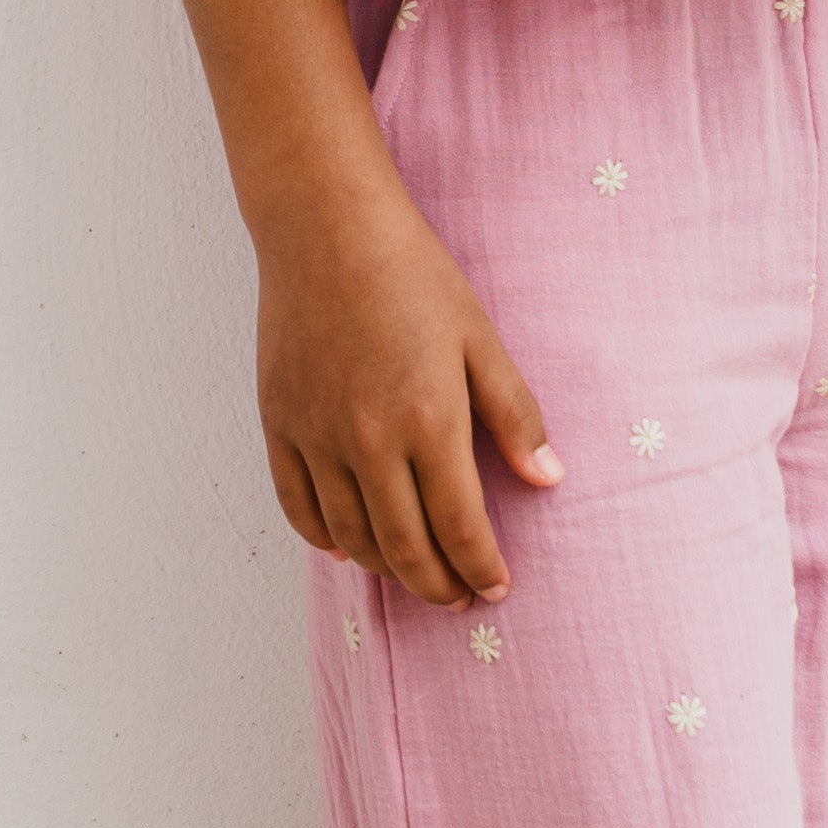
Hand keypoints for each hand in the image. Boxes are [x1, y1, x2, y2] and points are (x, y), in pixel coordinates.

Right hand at [257, 178, 559, 606]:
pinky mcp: (279, 425)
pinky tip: (351, 548)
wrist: (326, 228)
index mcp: (429, 421)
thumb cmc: (413, 275)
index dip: (483, 568)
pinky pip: (299, 507)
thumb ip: (514, 415)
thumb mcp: (481, 338)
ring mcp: (316, 436)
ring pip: (352, 537)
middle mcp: (367, 441)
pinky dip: (326, 540)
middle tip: (461, 599)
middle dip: (438, 586)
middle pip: (405, 548)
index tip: (498, 588)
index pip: (460, 527)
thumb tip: (548, 479)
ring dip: (388, 569)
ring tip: (415, 574)